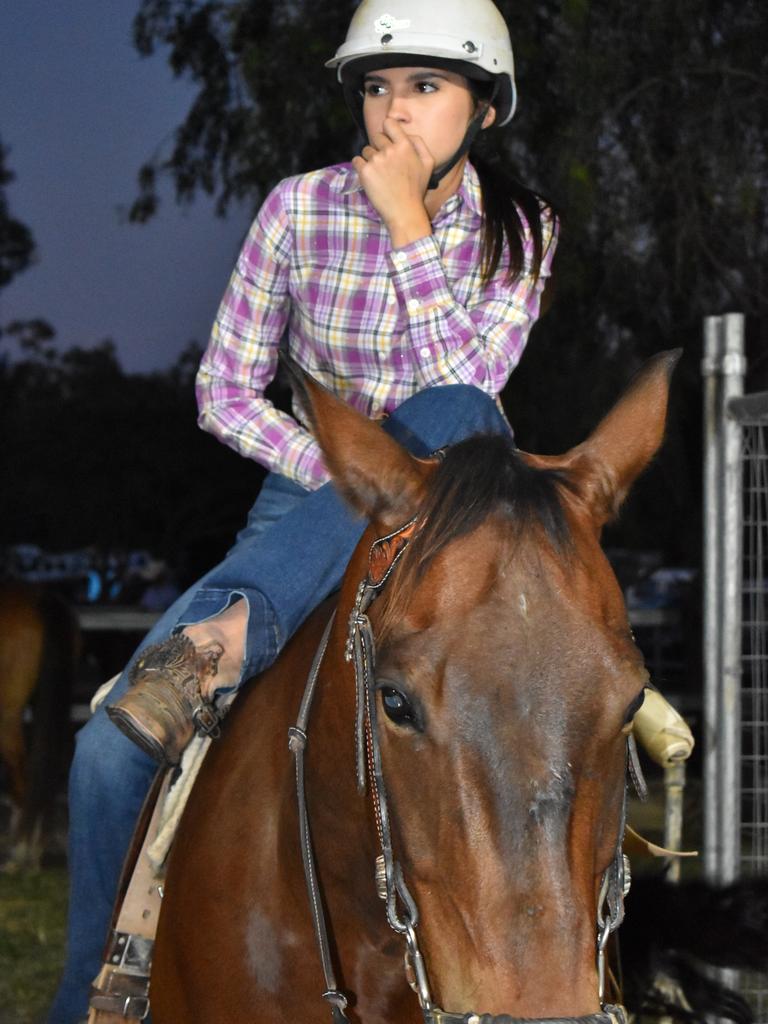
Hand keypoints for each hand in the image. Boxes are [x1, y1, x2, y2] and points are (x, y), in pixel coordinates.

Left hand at [352, 118, 433, 246]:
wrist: (404, 212)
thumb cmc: (417, 190)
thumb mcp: (428, 164)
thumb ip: (420, 144)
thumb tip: (408, 134)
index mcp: (405, 145)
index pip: (388, 123)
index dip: (387, 131)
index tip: (388, 141)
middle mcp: (390, 150)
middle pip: (376, 137)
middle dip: (379, 148)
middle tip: (386, 165)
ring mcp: (376, 160)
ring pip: (366, 150)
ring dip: (370, 159)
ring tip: (380, 175)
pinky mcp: (365, 172)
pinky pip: (357, 161)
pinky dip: (361, 168)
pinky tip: (370, 178)